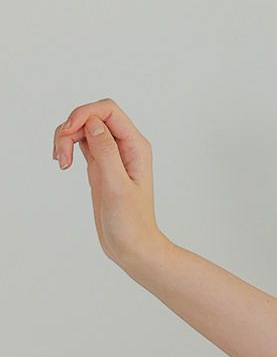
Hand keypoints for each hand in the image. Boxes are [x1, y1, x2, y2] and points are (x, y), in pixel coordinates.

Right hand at [52, 99, 163, 268]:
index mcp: (136, 146)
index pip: (108, 110)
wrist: (132, 246)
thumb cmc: (131, 222)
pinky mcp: (99, 165)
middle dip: (70, 128)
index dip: (84, 114)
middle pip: (92, 116)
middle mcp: (125, 146)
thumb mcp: (118, 187)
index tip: (67, 133)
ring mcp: (111, 154)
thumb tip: (94, 124)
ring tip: (61, 163)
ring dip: (65, 138)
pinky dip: (66, 147)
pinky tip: (62, 163)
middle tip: (61, 156)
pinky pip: (80, 143)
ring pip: (83, 128)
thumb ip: (107, 153)